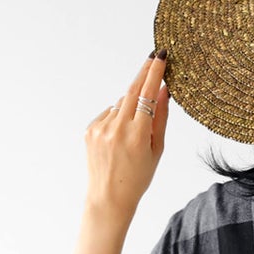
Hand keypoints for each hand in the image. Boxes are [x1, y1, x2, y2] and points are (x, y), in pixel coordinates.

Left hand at [82, 51, 169, 221]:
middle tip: (154, 58)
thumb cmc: (138, 178)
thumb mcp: (156, 151)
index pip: (147, 94)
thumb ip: (160, 118)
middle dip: (144, 73)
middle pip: (132, 89)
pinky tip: (119, 138)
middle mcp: (118, 128)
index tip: (160, 56)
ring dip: (131, 107)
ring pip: (121, 103)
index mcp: (138, 135)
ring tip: (134, 132)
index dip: (155, 72)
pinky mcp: (90, 129)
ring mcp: (101, 128)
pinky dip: (117, 118)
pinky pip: (109, 114)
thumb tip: (163, 90)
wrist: (109, 197)